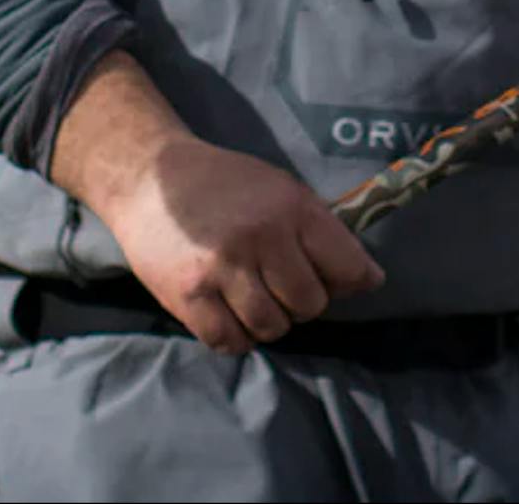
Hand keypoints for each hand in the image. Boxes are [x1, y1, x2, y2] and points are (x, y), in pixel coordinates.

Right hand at [98, 135, 385, 352]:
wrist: (149, 176)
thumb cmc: (223, 183)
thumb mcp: (280, 188)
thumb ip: (322, 232)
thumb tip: (370, 281)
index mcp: (292, 207)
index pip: (348, 268)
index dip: (348, 283)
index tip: (337, 282)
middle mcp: (261, 237)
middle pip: (310, 304)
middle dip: (301, 302)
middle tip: (279, 285)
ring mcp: (222, 268)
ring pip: (272, 327)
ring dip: (267, 321)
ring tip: (251, 297)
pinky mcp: (187, 295)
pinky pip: (230, 342)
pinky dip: (236, 336)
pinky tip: (228, 313)